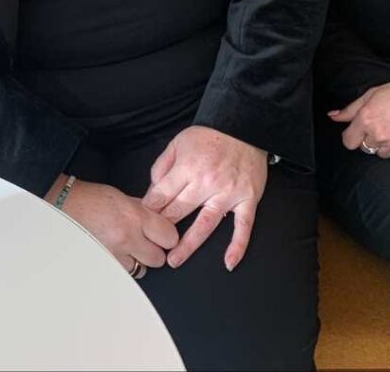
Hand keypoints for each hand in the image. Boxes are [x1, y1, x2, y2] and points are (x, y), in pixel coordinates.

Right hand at [48, 176, 178, 273]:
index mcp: (134, 217)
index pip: (170, 237)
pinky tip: (117, 251)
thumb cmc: (90, 199)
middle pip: (159, 258)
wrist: (65, 206)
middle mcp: (127, 238)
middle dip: (155, 250)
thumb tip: (159, 220)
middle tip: (146, 240)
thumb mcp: (123, 197)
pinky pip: (124, 272)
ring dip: (138, 260)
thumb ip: (144, 210)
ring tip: (128, 246)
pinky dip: (123, 265)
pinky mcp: (105, 265)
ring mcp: (115, 255)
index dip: (168, 235)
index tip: (164, 233)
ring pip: (142, 270)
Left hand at [141, 126, 266, 270]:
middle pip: (179, 211)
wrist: (243, 126)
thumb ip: (162, 167)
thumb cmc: (210, 136)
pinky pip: (242, 227)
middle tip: (151, 243)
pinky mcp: (247, 199)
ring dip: (188, 245)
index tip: (142, 222)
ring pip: (205, 225)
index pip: (162, 196)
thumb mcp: (178, 143)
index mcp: (187, 167)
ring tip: (174, 260)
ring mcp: (228, 193)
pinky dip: (237, 246)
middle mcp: (206, 182)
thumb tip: (152, 192)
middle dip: (162, 228)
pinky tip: (228, 263)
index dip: (150, 210)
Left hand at [330, 83, 389, 159]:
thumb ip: (350, 109)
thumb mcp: (371, 95)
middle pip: (365, 148)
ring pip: (382, 153)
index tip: (358, 132)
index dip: (352, 136)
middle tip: (382, 126)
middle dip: (370, 139)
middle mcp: (378, 135)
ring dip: (385, 145)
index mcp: (366, 120)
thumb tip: (333, 116)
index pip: (348, 141)